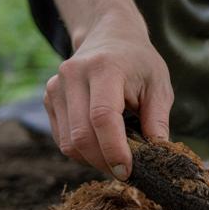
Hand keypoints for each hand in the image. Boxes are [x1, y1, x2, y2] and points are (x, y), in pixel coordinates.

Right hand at [43, 8, 172, 179]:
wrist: (109, 36)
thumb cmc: (139, 62)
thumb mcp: (159, 85)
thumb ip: (158, 119)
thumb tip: (157, 155)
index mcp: (104, 68)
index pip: (102, 116)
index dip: (114, 149)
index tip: (128, 171)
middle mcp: (73, 76)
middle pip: (81, 135)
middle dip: (104, 162)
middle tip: (127, 173)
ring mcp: (56, 87)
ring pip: (68, 142)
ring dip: (93, 160)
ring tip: (117, 159)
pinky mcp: (49, 99)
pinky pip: (62, 139)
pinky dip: (82, 152)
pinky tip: (102, 147)